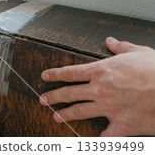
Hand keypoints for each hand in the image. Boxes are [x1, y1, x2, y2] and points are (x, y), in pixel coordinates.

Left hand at [39, 37, 154, 136]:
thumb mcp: (138, 52)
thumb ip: (121, 47)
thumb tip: (110, 41)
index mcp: (101, 71)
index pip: (71, 72)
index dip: (55, 74)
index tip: (45, 76)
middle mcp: (99, 90)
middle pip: (69, 93)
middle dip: (53, 96)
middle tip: (42, 99)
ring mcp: (108, 108)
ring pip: (80, 112)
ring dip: (66, 115)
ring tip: (56, 117)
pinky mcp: (121, 125)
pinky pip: (106, 134)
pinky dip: (100, 137)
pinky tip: (95, 138)